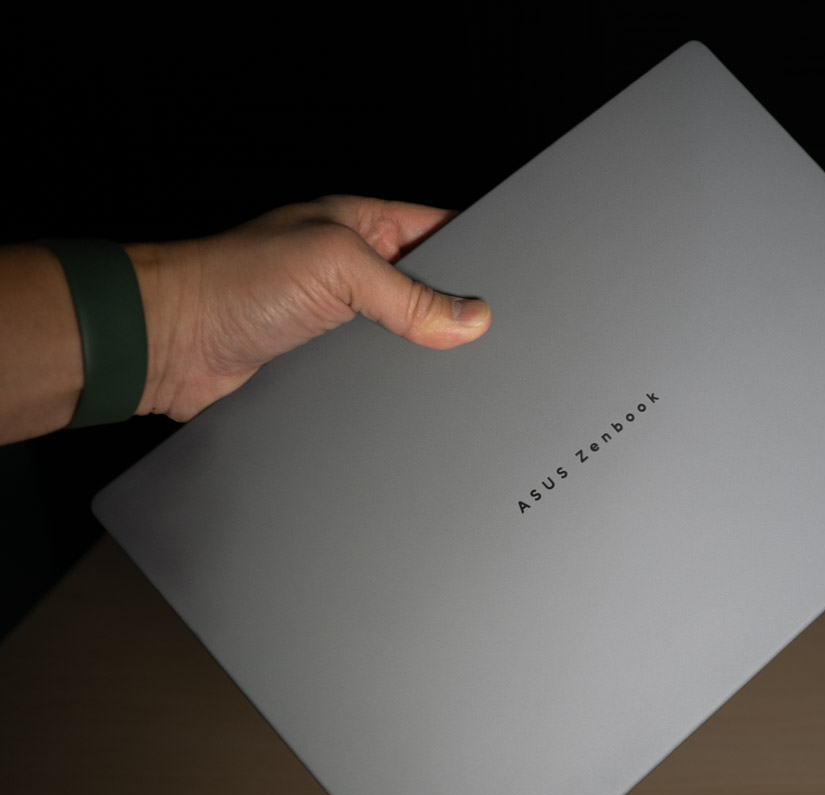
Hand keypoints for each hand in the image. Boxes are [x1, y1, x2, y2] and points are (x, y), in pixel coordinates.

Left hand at [129, 195, 490, 421]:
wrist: (169, 344)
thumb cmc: (232, 281)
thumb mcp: (337, 268)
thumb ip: (407, 294)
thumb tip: (470, 318)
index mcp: (360, 224)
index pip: (440, 228)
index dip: (476, 249)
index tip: (509, 280)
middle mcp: (352, 268)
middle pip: (429, 287)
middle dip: (457, 310)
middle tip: (491, 334)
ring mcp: (338, 317)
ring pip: (405, 335)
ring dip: (424, 352)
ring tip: (458, 367)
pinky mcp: (324, 362)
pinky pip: (378, 372)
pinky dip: (396, 383)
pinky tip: (414, 394)